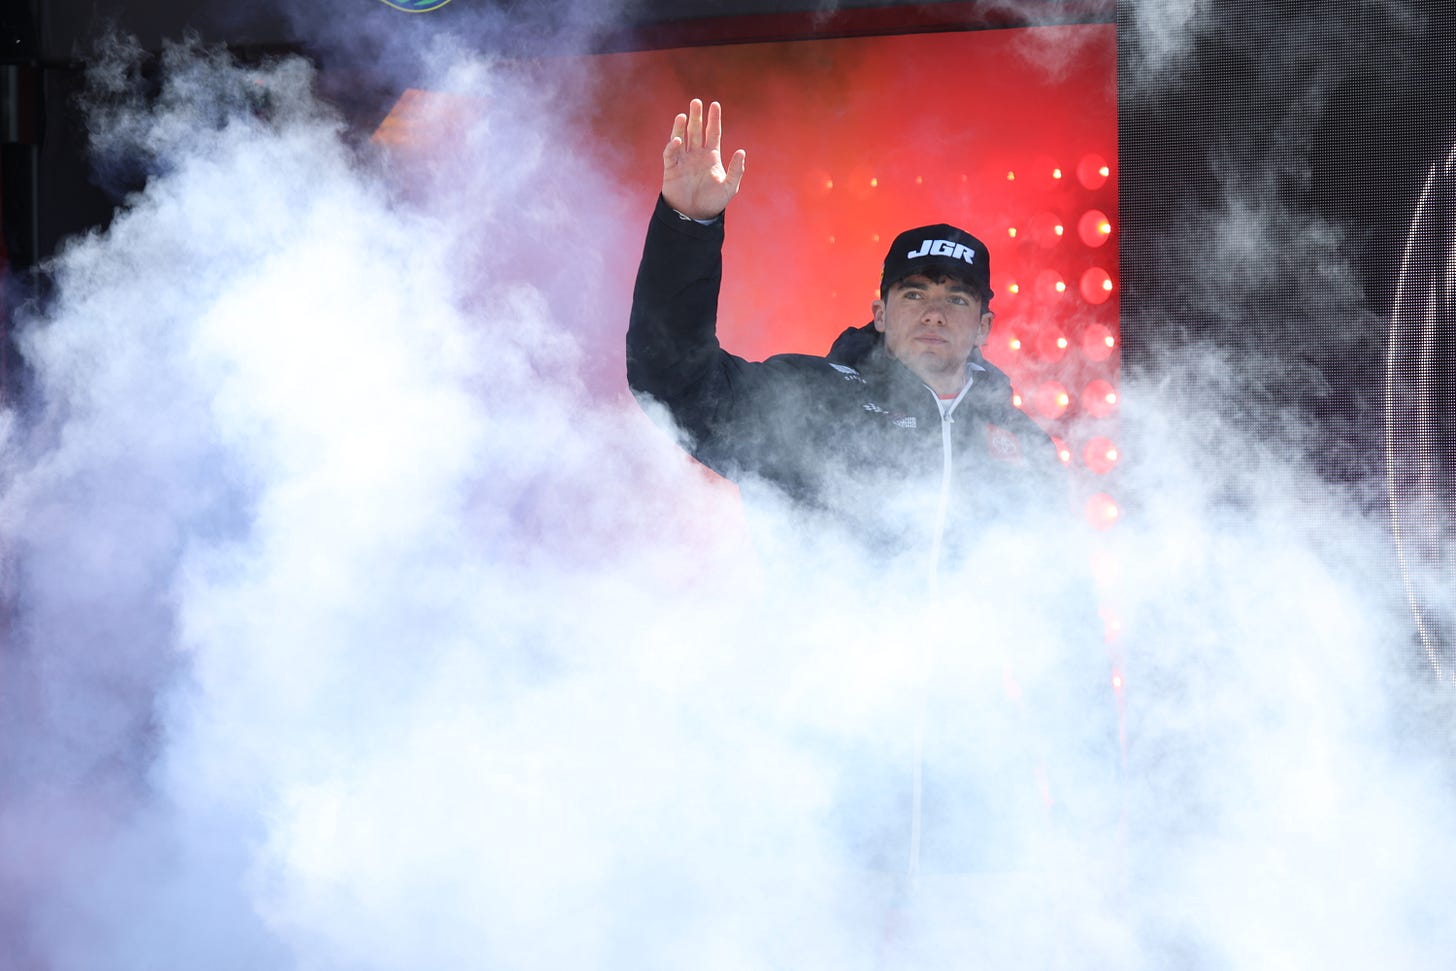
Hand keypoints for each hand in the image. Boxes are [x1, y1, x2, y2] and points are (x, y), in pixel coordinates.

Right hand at [661, 99, 745, 220]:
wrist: (696, 216)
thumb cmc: (714, 202)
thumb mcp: (730, 187)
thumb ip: (736, 170)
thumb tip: (741, 151)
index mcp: (711, 156)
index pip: (713, 133)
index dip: (713, 119)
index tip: (715, 104)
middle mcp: (696, 154)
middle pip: (696, 130)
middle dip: (696, 116)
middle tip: (696, 101)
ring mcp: (683, 160)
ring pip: (681, 138)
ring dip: (681, 126)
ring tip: (683, 115)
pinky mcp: (671, 169)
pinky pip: (670, 154)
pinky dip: (672, 147)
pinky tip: (677, 140)